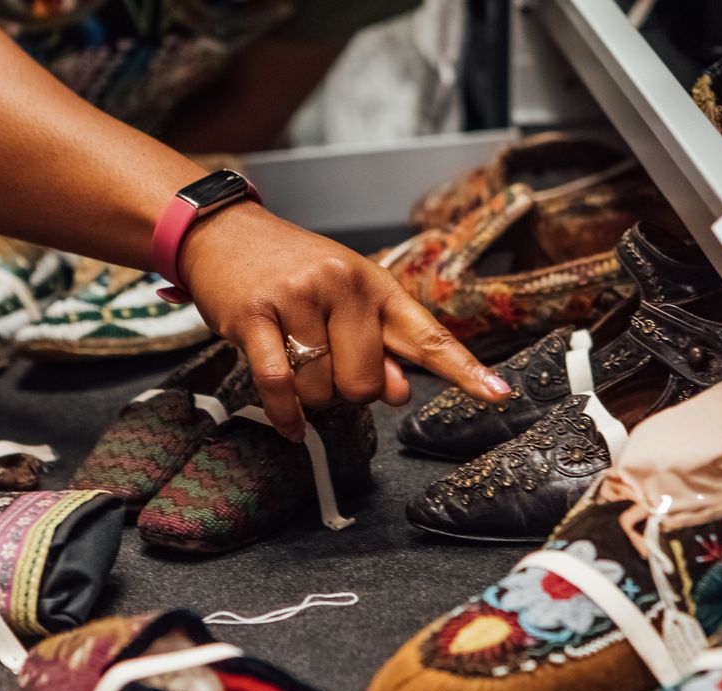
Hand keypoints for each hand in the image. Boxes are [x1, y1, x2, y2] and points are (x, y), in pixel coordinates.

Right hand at [179, 204, 510, 440]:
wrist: (222, 233)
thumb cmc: (289, 271)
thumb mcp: (344, 300)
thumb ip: (379, 347)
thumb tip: (398, 393)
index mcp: (375, 284)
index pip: (427, 336)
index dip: (465, 370)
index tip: (499, 394)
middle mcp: (342, 286)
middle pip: (366, 382)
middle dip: (348, 393)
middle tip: (326, 370)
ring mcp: (297, 299)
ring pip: (321, 388)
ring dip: (310, 396)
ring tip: (295, 361)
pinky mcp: (254, 316)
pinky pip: (279, 385)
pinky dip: (286, 414)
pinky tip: (290, 426)